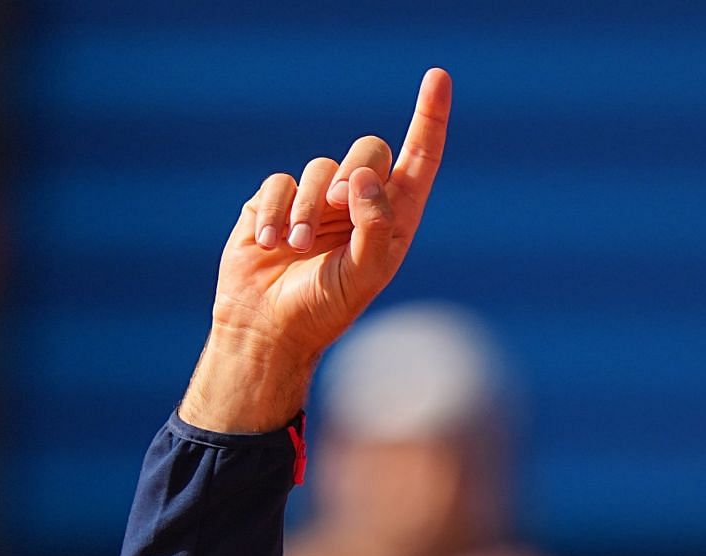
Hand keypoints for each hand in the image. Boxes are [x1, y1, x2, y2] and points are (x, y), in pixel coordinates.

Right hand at [179, 68, 452, 432]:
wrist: (268, 328)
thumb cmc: (325, 309)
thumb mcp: (364, 274)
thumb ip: (376, 226)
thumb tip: (366, 179)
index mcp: (393, 218)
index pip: (420, 159)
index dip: (429, 118)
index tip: (437, 77)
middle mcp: (359, 203)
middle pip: (369, 151)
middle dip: (353, 173)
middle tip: (337, 207)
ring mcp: (317, 200)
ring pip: (319, 167)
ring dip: (307, 207)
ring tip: (293, 246)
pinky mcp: (276, 201)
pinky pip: (279, 182)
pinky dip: (274, 211)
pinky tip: (268, 243)